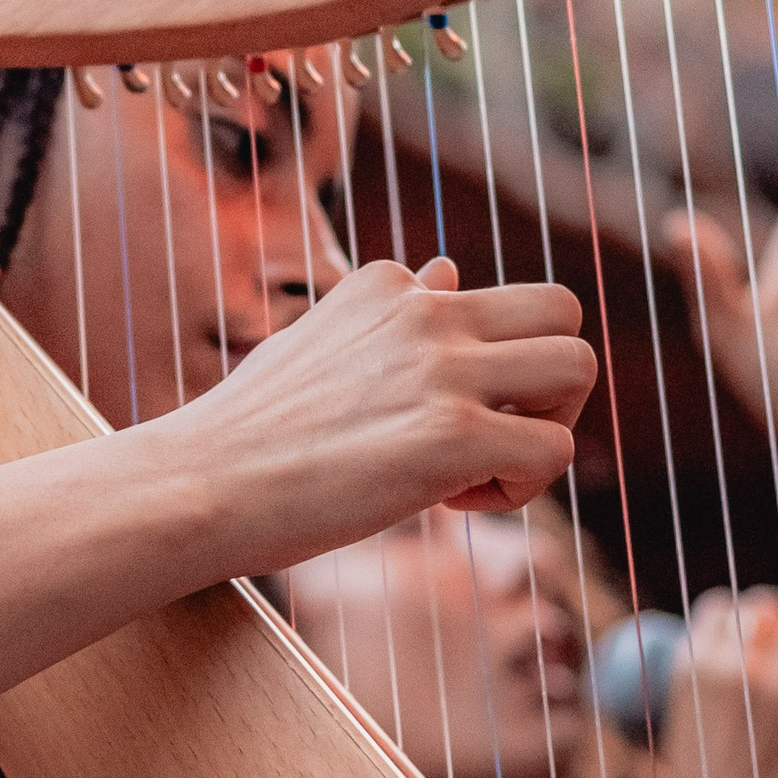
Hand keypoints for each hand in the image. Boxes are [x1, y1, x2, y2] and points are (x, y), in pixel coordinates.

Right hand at [179, 257, 595, 577]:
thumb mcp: (319, 347)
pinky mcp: (453, 435)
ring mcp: (442, 368)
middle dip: (552, 382)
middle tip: (500, 435)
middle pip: (564, 310)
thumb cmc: (250, 434)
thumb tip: (447, 271)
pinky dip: (522, 489)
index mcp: (391, 286)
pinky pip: (553, 451)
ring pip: (577, 366)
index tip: (432, 418)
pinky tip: (456, 506)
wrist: (200, 485)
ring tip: (485, 469)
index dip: (486, 368)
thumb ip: (390, 315)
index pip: (493, 302)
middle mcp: (424, 310)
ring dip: (550, 427)